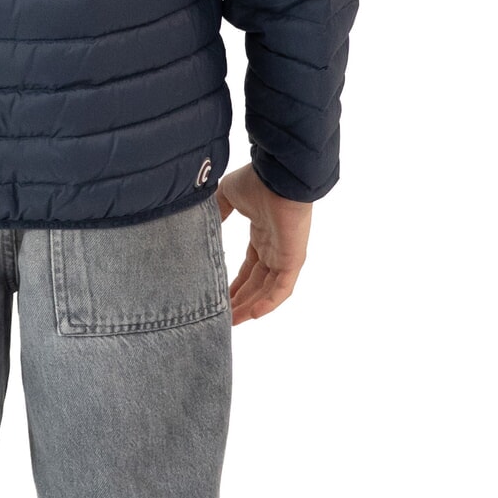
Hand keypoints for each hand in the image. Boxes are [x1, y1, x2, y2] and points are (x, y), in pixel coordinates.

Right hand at [215, 162, 312, 324]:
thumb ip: (218, 211)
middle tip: (223, 317)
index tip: (220, 296)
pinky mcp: (293, 260)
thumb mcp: (227, 195)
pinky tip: (251, 315)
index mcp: (261, 234)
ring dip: (250, 307)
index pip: (249, 267)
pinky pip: (282, 288)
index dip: (235, 283)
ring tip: (232, 322)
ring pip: (267, 291)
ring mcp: (285, 255)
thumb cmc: (256, 181)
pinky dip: (268, 303)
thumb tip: (203, 223)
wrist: (277, 175)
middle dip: (240, 300)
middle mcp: (274, 248)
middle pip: (257, 283)